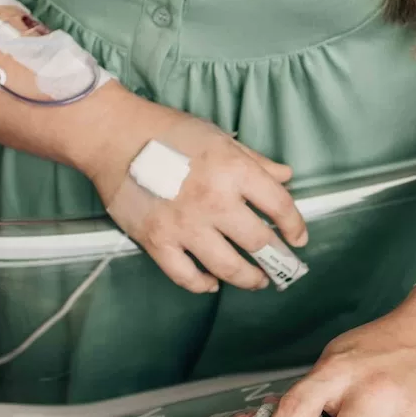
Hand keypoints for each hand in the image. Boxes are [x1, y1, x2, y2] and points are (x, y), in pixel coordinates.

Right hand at [86, 90, 307, 294]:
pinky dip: (202, 284)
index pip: (279, 206)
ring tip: (256, 280)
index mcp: (234, 171)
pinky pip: (185, 275)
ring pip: (228, 267)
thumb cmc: (170, 132)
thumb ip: (255, 161)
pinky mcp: (157, 241)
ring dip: (248, 278)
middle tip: (284, 268)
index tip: (299, 238)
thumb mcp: (220, 138)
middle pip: (258, 243)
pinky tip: (211, 282)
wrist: (116, 138)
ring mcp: (185, 226)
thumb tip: (286, 176)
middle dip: (278, 260)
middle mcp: (214, 202)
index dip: (295, 226)